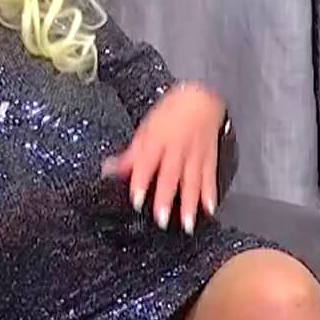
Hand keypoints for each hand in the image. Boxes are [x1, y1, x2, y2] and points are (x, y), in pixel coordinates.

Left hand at [103, 82, 226, 233]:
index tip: (137, 201)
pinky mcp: (209, 157)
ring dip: (190, 203)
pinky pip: (209, 177)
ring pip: (192, 180)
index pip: (147, 163)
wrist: (202, 96)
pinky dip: (210, 194)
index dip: (141, 182)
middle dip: (166, 197)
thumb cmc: (171, 111)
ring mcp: (194, 154)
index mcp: (157, 141)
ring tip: (187, 224)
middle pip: (170, 175)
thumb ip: (130, 154)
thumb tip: (108, 169)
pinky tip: (209, 209)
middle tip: (162, 220)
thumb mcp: (145, 128)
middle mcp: (176, 149)